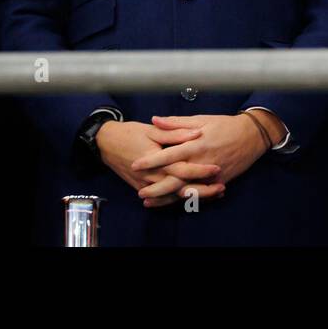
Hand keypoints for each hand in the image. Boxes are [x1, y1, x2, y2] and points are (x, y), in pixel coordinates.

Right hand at [96, 120, 222, 207]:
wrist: (106, 144)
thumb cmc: (130, 133)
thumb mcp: (152, 130)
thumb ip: (175, 132)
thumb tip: (196, 132)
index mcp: (157, 159)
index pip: (182, 168)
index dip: (200, 170)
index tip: (217, 168)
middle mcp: (152, 176)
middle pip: (181, 188)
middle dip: (202, 190)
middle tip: (222, 187)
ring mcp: (147, 185)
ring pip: (174, 195)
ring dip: (195, 196)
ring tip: (215, 193)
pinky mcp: (144, 188)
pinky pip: (164, 197)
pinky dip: (180, 198)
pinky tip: (195, 196)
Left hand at [131, 115, 267, 205]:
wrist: (252, 136)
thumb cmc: (224, 125)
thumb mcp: (200, 119)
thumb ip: (176, 123)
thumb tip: (155, 120)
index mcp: (195, 144)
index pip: (169, 154)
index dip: (151, 160)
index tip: (136, 164)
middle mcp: (201, 161)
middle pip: (175, 178)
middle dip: (156, 187)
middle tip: (140, 192)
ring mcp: (211, 174)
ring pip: (186, 190)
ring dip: (167, 198)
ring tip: (150, 201)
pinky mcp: (219, 181)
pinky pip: (200, 193)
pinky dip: (186, 199)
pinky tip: (172, 202)